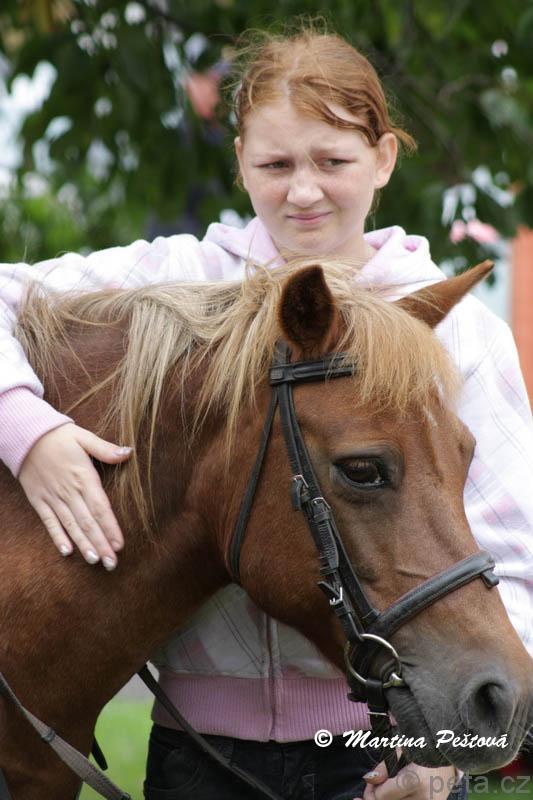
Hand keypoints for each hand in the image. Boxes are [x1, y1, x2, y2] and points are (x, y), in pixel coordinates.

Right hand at [19, 423, 132, 568]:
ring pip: (71, 526)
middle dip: (101, 544)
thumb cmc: (59, 436)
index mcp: (83, 476)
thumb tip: (129, 452)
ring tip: (95, 561)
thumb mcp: (84, 437)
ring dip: (84, 545)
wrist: (25, 435)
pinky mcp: (39, 500)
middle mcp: (69, 491)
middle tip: (112, 563)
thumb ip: (105, 449)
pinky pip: (49, 522)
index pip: (100, 507)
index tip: (120, 544)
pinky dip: (57, 536)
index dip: (110, 527)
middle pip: (88, 522)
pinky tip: (67, 551)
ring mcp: (53, 497)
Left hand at [355, 760, 457, 799]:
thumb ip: (383, 767)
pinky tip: (399, 794)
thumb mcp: (400, 751)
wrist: (449, 753)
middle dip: (378, 797)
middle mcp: (423, 798)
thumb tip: (368, 779)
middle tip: (373, 789)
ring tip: (386, 790)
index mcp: (415, 780)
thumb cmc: (422, 749)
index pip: (383, 796)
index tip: (370, 782)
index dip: (371, 790)